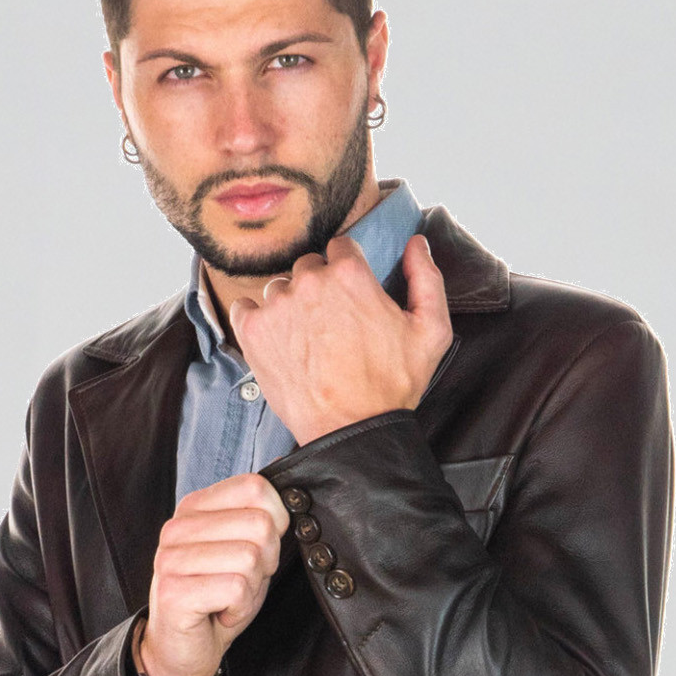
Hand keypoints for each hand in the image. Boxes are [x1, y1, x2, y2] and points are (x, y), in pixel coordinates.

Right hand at [138, 472, 289, 675]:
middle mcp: (177, 527)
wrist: (181, 649)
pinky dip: (239, 609)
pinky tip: (220, 613)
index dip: (275, 522)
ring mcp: (171, 558)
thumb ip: (260, 515)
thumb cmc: (217, 599)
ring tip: (227, 599)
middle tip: (240, 582)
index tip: (256, 551)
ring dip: (251, 590)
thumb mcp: (244, 549)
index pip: (255, 487)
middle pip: (260, 525)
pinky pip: (236, 588)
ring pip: (251, 558)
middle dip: (265, 562)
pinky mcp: (173, 591)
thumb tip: (285, 470)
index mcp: (194, 508)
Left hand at [227, 232, 452, 445]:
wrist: (352, 433)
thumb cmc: (393, 386)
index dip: (347, 270)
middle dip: (319, 287)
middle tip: (331, 323)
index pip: (340, 247)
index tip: (350, 296)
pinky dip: (256, 319)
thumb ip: (427, 279)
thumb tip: (417, 242)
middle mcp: (309, 282)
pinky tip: (277, 340)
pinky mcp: (253, 332)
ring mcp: (277, 307)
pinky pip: (245, 307)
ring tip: (307, 339)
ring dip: (289, 305)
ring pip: (279, 288)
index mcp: (349, 274)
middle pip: (308, 265)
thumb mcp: (431, 331)